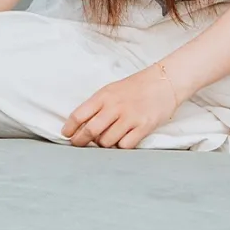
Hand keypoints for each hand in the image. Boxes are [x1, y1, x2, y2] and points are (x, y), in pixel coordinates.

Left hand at [62, 66, 179, 149]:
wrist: (163, 82)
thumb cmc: (134, 88)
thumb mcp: (110, 91)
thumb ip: (96, 106)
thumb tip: (80, 124)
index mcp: (103, 96)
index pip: (78, 114)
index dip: (69, 128)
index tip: (66, 134)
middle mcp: (114, 107)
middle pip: (90, 131)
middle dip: (80, 141)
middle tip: (78, 144)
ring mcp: (130, 118)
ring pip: (106, 141)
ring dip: (102, 144)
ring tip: (104, 140)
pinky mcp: (144, 127)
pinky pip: (125, 145)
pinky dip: (120, 146)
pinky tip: (121, 140)